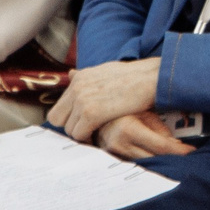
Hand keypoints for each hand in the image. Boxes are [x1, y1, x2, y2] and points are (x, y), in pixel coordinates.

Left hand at [48, 58, 162, 143]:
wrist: (152, 78)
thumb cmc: (136, 77)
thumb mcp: (105, 71)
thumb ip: (86, 77)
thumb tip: (72, 74)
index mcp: (79, 78)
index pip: (59, 107)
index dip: (69, 118)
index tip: (83, 124)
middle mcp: (76, 87)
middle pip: (57, 119)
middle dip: (72, 127)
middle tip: (88, 131)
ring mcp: (82, 100)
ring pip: (69, 129)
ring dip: (82, 134)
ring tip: (98, 133)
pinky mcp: (92, 112)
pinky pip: (79, 134)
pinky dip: (88, 139)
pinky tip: (101, 135)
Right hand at [96, 110, 194, 160]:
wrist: (93, 114)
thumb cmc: (121, 109)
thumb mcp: (143, 112)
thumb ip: (160, 129)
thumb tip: (175, 145)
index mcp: (129, 129)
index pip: (161, 146)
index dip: (179, 151)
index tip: (191, 152)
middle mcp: (120, 144)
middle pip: (154, 158)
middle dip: (172, 158)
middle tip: (187, 156)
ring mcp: (114, 154)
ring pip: (145, 164)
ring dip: (160, 162)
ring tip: (173, 157)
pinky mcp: (112, 160)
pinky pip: (135, 164)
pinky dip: (147, 162)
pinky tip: (156, 159)